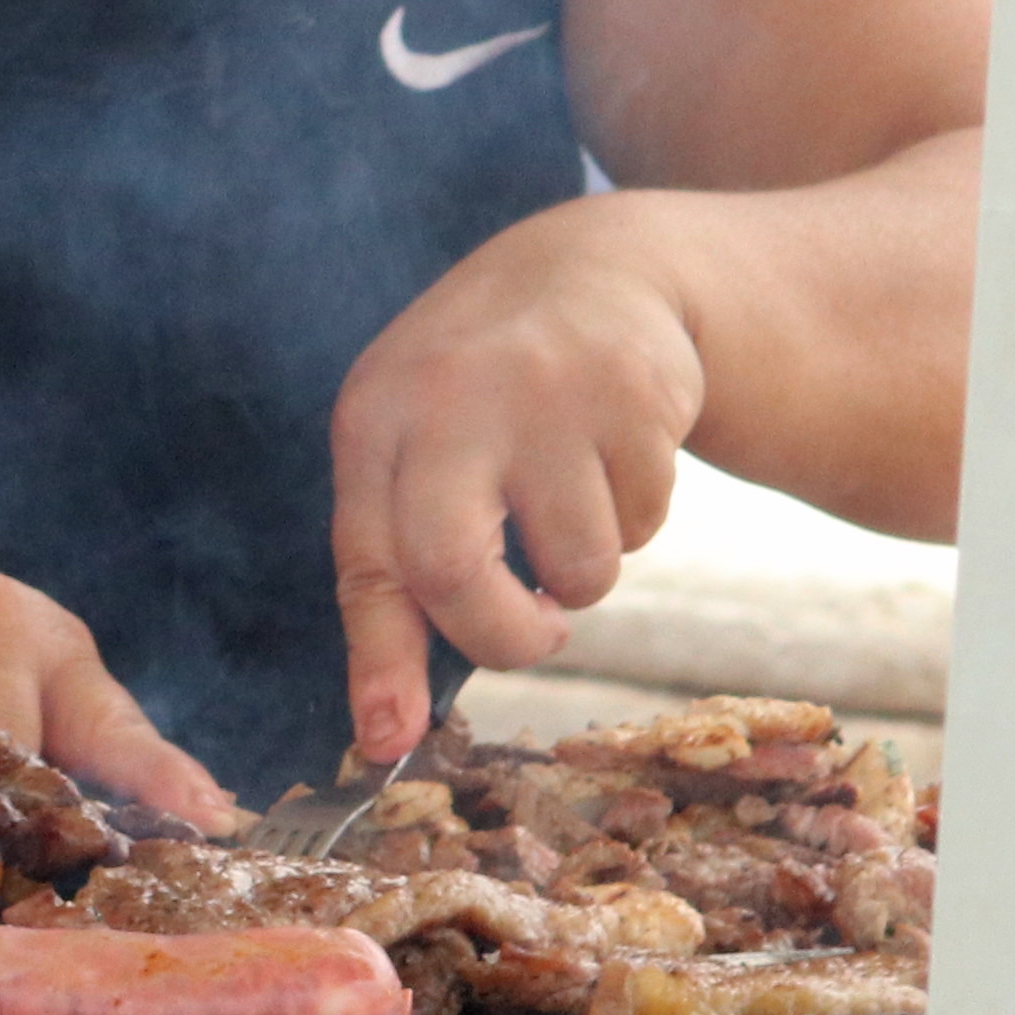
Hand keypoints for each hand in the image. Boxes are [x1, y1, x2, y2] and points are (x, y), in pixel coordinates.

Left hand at [325, 196, 707, 771]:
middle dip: (507, 636)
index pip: (369, 561)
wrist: (594, 272)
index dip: (381, 661)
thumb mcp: (414, 452)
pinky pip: (646, 523)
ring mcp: (543, 390)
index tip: (389, 742)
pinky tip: (616, 451)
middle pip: (453, 572)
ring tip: (574, 501)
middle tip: (538, 629)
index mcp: (375, 419)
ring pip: (576, 567)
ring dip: (586, 571)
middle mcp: (447, 398)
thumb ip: (396, 577)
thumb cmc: (482, 395)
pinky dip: (638, 518)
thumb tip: (383, 733)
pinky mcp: (633, 391)